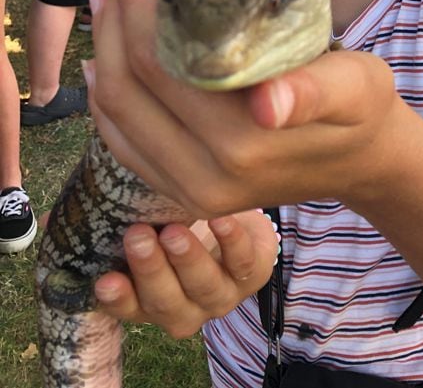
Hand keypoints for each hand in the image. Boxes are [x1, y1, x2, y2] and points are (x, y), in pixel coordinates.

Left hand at [86, 0, 408, 218]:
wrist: (362, 162)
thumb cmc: (360, 107)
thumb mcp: (356, 87)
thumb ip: (314, 92)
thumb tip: (266, 105)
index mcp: (243, 145)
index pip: (162, 68)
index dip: (136, 11)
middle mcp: (206, 177)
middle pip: (129, 91)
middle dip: (111, 24)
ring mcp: (190, 193)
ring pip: (116, 118)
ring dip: (103, 54)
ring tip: (105, 2)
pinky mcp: (184, 195)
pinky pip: (123, 146)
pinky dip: (106, 101)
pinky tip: (103, 63)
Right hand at [93, 211, 278, 335]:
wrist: (233, 222)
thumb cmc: (181, 222)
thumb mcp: (153, 223)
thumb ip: (128, 221)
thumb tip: (81, 203)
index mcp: (151, 302)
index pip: (129, 307)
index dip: (117, 299)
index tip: (104, 280)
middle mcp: (185, 308)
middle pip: (165, 299)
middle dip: (150, 268)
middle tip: (137, 235)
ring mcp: (220, 296)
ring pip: (203, 285)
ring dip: (186, 259)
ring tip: (173, 231)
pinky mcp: (252, 276)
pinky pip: (242, 263)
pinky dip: (230, 241)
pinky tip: (219, 218)